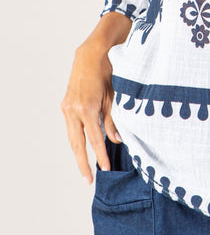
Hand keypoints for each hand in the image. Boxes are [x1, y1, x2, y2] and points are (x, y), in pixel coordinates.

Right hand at [60, 38, 122, 182]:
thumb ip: (113, 119)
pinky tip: (82, 148)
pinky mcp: (66, 104)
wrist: (91, 54)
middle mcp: (73, 109)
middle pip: (77, 143)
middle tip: (89, 180)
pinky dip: (76, 139)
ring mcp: (67, 107)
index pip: (96, 138)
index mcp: (87, 107)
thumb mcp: (114, 96)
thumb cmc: (107, 71)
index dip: (101, 155)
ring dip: (78, 153)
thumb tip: (117, 139)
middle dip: (83, 162)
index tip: (106, 168)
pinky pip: (71, 127)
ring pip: (72, 137)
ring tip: (85, 169)